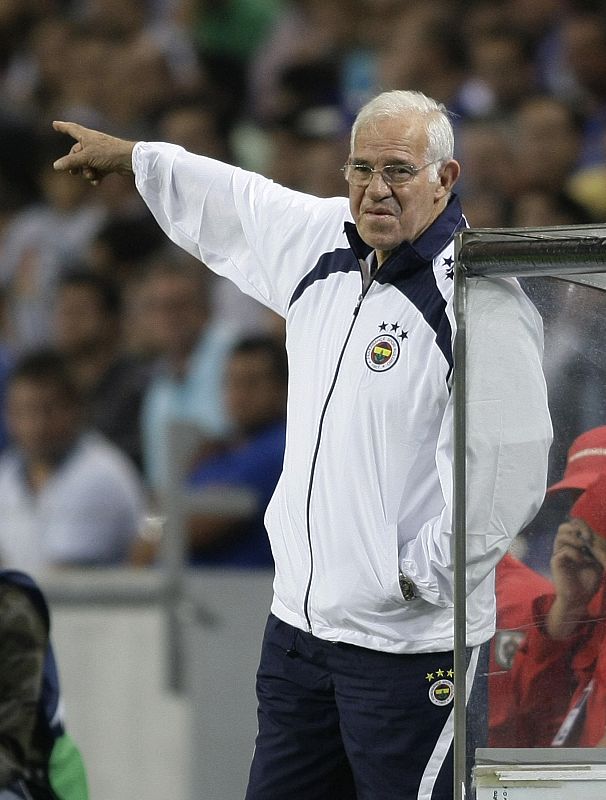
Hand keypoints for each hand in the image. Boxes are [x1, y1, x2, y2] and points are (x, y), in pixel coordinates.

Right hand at [52, 121, 136, 185]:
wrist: (130, 160)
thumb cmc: (107, 153)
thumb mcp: (86, 158)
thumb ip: (70, 162)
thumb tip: (56, 166)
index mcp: (86, 135)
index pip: (71, 129)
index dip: (62, 127)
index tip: (55, 124)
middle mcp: (92, 142)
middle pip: (77, 153)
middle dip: (75, 164)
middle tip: (73, 173)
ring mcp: (100, 153)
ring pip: (87, 164)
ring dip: (87, 172)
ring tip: (92, 175)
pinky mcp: (108, 163)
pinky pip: (97, 170)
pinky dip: (96, 176)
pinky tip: (97, 181)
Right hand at [546, 518, 603, 639]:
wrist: (580, 599)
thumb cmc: (588, 581)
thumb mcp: (596, 561)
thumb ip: (593, 548)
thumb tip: (591, 536)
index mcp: (572, 544)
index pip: (572, 525)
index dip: (582, 525)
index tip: (592, 536)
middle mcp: (563, 546)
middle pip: (563, 526)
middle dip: (577, 528)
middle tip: (587, 538)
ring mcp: (558, 553)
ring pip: (561, 536)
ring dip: (576, 540)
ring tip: (585, 550)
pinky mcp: (556, 562)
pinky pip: (563, 551)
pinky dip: (575, 553)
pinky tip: (582, 561)